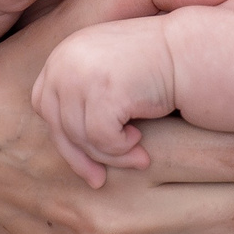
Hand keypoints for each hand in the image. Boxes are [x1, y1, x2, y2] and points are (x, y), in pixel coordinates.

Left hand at [31, 18, 173, 184]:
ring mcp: (82, 75)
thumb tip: (66, 147)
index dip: (62, 134)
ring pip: (82, 138)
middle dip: (80, 158)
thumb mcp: (106, 70)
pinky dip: (121, 148)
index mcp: (63, 54)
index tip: (84, 158)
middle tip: (99, 181)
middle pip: (58, 125)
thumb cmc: (154, 67)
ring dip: (110, 155)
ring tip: (136, 154)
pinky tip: (139, 137)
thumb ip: (80, 94)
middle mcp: (65, 61)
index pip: (45, 105)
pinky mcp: (103, 91)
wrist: (189, 52)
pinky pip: (102, 140)